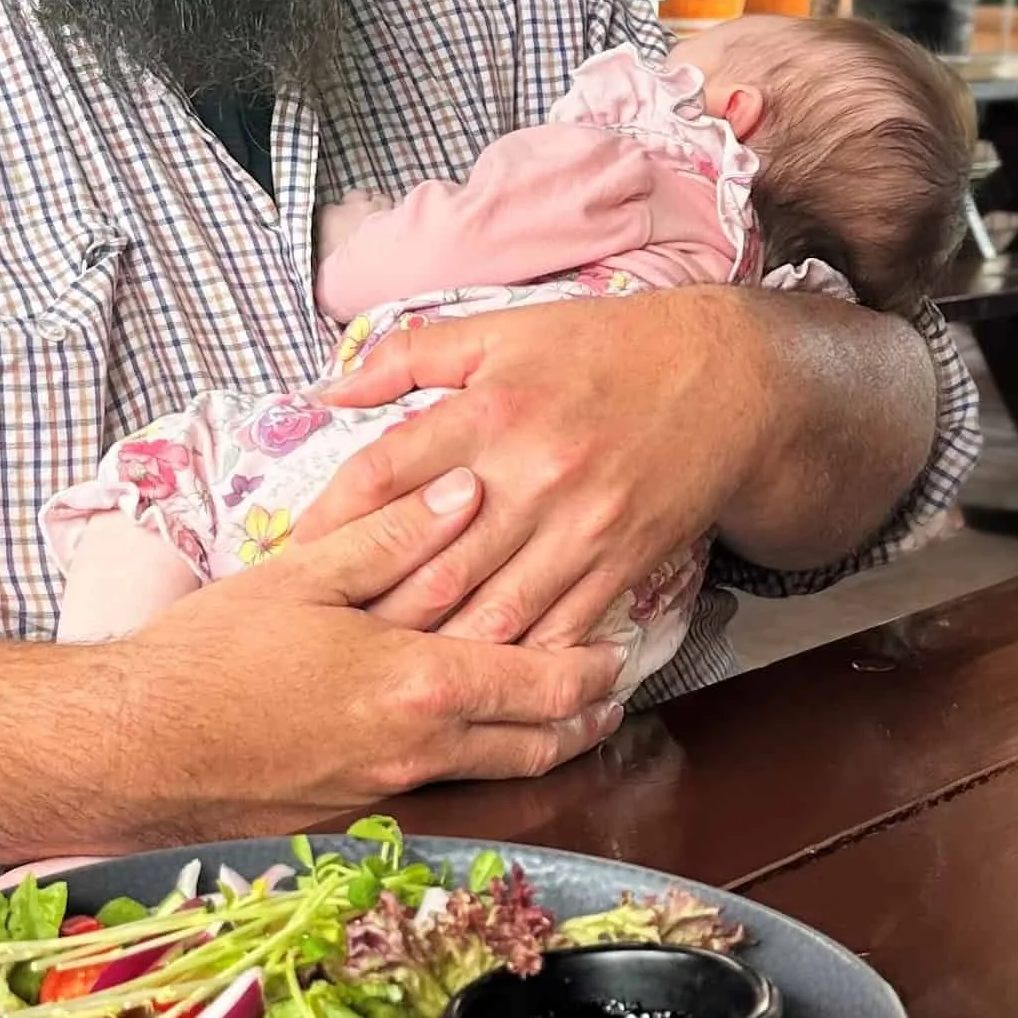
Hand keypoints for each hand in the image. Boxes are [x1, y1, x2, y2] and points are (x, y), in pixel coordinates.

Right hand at [111, 464, 625, 827]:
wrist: (141, 747)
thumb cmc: (213, 654)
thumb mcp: (303, 573)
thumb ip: (392, 533)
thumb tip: (468, 490)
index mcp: (419, 683)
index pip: (543, 683)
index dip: (593, 667)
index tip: (621, 647)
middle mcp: (419, 749)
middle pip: (537, 744)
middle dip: (586, 716)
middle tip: (612, 688)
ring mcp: (388, 790)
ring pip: (494, 772)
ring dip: (540, 744)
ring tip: (564, 717)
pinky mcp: (354, 812)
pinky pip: (441, 784)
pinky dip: (475, 757)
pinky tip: (461, 731)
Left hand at [295, 288, 771, 650]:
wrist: (722, 378)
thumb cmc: (600, 349)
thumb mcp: (499, 330)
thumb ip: (408, 356)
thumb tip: (328, 389)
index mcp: (488, 411)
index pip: (383, 475)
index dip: (329, 520)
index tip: (294, 553)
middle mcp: (529, 476)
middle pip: (430, 563)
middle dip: (371, 610)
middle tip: (319, 639)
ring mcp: (578, 530)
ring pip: (490, 616)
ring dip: (434, 652)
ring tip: (381, 677)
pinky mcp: (620, 566)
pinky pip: (557, 634)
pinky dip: (515, 666)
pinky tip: (476, 686)